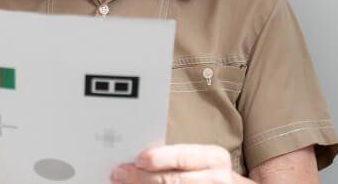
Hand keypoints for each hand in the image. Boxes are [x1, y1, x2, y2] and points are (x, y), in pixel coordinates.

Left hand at [111, 144, 249, 182]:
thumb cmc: (212, 175)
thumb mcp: (204, 162)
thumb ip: (179, 159)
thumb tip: (139, 159)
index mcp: (215, 158)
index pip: (183, 157)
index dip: (158, 158)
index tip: (137, 160)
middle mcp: (218, 178)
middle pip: (173, 180)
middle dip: (142, 178)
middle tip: (119, 175)